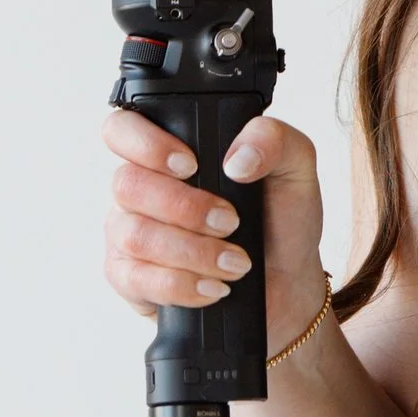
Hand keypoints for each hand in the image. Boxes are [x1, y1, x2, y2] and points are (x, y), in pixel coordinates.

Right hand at [101, 108, 326, 351]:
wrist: (286, 282)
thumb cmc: (282, 219)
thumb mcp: (296, 169)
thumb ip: (274, 139)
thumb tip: (235, 158)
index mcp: (170, 151)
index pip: (121, 129)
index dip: (145, 143)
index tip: (190, 165)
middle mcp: (141, 189)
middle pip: (127, 185)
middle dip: (186, 208)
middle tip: (230, 221)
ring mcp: (128, 233)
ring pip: (134, 235)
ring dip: (193, 252)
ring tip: (235, 262)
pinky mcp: (129, 278)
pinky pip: (135, 279)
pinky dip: (183, 285)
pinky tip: (213, 287)